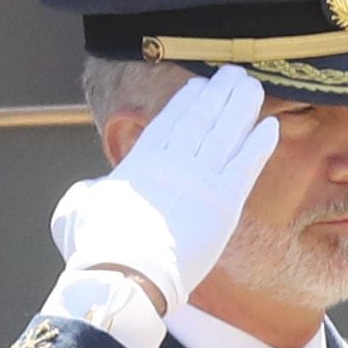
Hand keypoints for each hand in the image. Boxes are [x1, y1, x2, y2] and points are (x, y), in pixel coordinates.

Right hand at [47, 66, 276, 315]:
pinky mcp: (225, 201)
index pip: (169, 122)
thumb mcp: (76, 209)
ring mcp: (201, 178)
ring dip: (242, 107)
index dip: (187, 101)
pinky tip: (271, 126)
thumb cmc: (96, 246)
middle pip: (202, 119)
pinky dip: (259, 144)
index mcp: (141, 161)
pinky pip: (247, 164)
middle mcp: (174, 162)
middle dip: (219, 94)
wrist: (125, 271)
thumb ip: (88, 192)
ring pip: (227, 133)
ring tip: (253, 87)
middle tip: (233, 75)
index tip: (200, 86)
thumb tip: (92, 190)